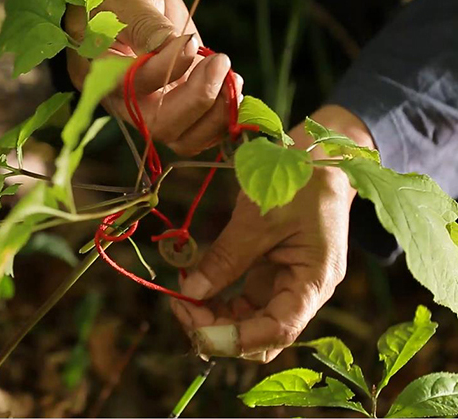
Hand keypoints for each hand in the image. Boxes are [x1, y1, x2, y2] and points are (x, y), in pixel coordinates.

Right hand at [64, 0, 241, 155]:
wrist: (132, 1)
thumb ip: (146, 25)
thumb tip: (176, 48)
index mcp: (103, 75)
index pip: (132, 89)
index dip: (165, 71)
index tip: (188, 41)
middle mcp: (128, 102)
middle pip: (161, 126)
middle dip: (198, 99)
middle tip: (220, 63)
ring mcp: (156, 108)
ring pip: (184, 139)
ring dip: (217, 114)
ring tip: (232, 78)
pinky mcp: (180, 107)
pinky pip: (202, 131)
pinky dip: (224, 116)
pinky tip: (232, 85)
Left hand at [171, 106, 375, 361]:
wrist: (317, 160)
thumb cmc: (297, 183)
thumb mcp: (258, 219)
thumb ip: (226, 258)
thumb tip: (192, 292)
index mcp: (314, 281)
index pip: (279, 329)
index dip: (237, 338)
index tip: (197, 328)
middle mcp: (303, 293)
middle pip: (262, 336)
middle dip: (221, 331)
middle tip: (181, 307)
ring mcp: (287, 286)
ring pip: (250, 323)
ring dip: (215, 319)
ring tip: (182, 298)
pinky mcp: (272, 276)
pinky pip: (244, 302)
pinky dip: (219, 302)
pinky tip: (195, 288)